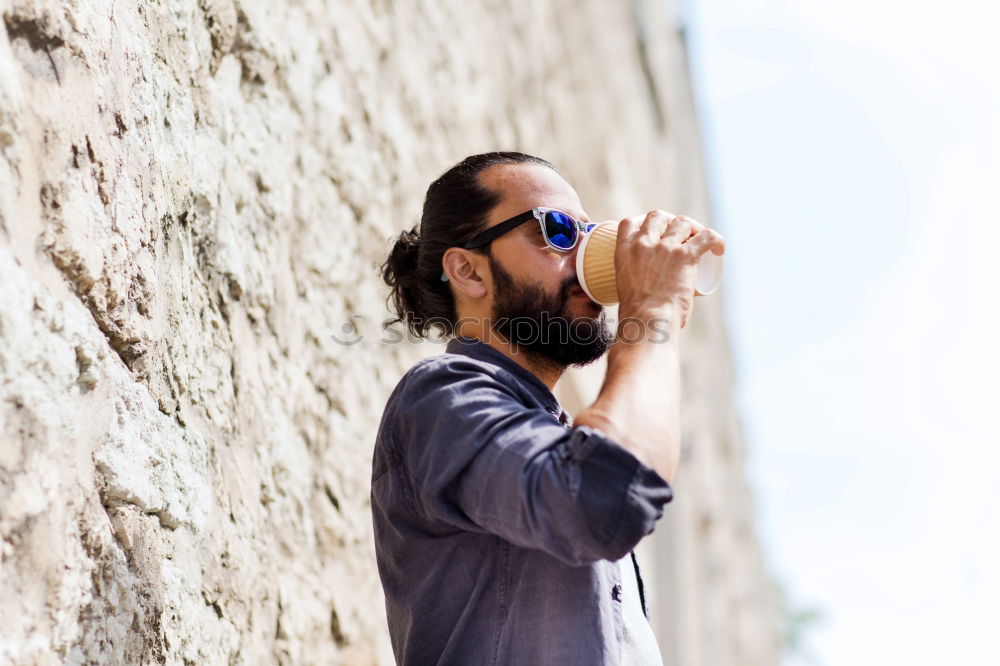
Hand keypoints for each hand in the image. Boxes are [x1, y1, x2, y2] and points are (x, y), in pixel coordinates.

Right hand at [613, 210, 724, 327]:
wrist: (648, 322)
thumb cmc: (637, 317)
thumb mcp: (625, 291)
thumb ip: (632, 285)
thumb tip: (644, 295)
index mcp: (624, 252)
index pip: (629, 223)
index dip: (643, 222)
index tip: (654, 231)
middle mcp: (643, 244)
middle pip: (658, 216)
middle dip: (670, 221)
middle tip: (681, 236)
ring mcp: (664, 248)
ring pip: (682, 222)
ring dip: (693, 228)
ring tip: (700, 242)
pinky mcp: (684, 255)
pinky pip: (706, 236)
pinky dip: (715, 239)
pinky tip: (719, 249)